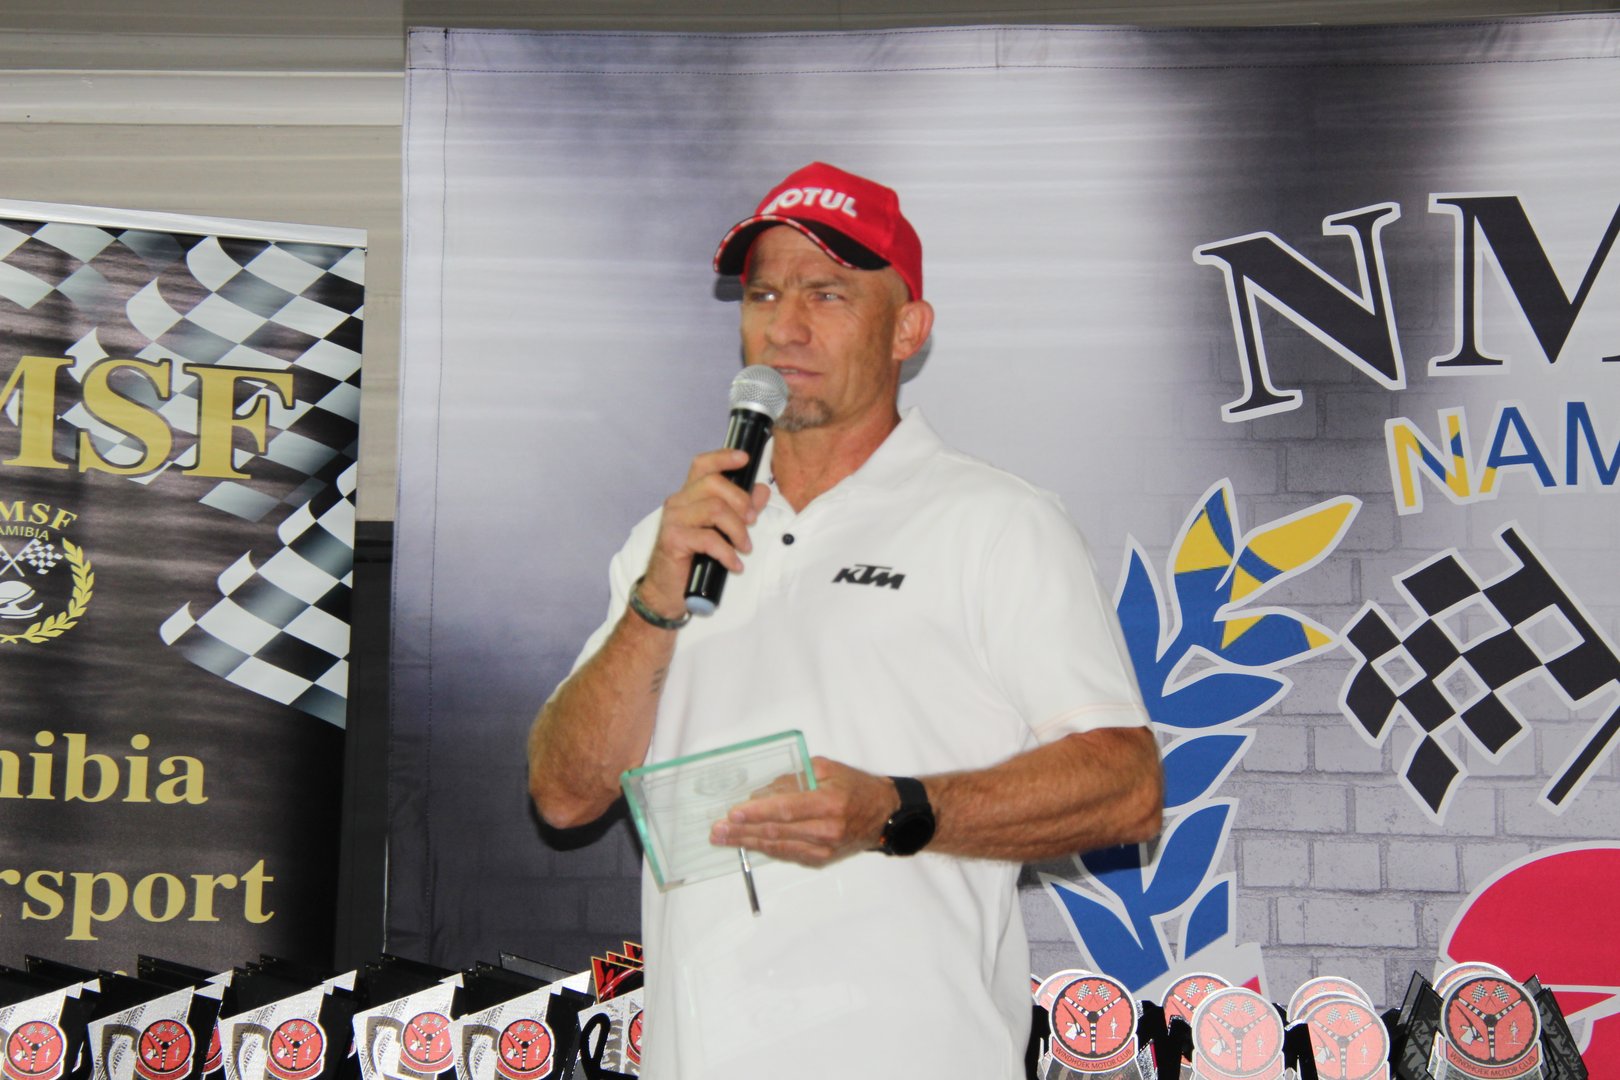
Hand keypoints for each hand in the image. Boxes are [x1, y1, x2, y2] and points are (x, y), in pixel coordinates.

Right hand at [637, 448, 770, 614]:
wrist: (666, 591)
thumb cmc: (693, 560)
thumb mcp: (721, 532)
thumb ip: (741, 509)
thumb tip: (761, 490)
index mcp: (688, 496)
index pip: (703, 465)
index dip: (723, 457)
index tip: (745, 458)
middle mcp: (678, 503)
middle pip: (714, 484)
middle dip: (741, 502)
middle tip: (752, 522)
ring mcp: (673, 520)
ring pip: (715, 509)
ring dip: (738, 530)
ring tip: (744, 547)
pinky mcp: (673, 539)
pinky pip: (708, 538)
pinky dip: (728, 553)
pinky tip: (734, 564)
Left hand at [710, 757, 898, 866]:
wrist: (884, 815)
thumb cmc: (855, 787)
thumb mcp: (827, 769)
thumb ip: (794, 778)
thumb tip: (761, 793)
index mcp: (829, 803)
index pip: (786, 810)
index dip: (757, 813)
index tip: (732, 813)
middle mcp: (826, 830)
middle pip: (777, 832)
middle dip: (743, 832)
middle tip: (716, 830)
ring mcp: (824, 850)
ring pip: (778, 847)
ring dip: (747, 843)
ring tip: (723, 839)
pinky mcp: (821, 860)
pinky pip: (787, 854)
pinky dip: (766, 848)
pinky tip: (747, 844)